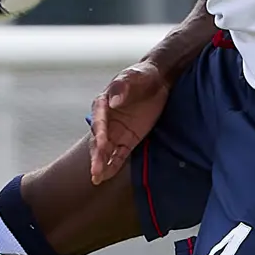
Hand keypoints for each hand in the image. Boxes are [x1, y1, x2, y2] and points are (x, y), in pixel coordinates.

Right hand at [88, 58, 171, 184]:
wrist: (158, 81)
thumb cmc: (143, 76)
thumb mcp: (135, 76)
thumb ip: (123, 86)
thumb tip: (114, 101)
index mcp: (103, 103)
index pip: (99, 120)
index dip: (99, 133)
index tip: (101, 145)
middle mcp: (106, 120)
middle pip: (98, 140)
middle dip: (96, 156)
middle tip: (95, 171)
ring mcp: (116, 132)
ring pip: (105, 151)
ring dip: (101, 164)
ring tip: (97, 179)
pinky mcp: (127, 141)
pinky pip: (118, 155)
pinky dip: (112, 166)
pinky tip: (106, 177)